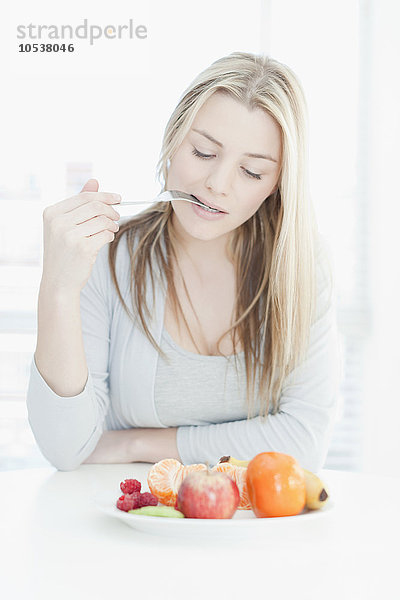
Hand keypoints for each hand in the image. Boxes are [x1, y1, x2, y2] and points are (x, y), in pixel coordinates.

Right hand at [41, 178, 120, 292]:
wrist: (58, 283)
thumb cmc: (63, 253)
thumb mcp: (65, 226)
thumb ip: (79, 204)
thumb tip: (94, 181)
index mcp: (51, 213)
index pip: (84, 197)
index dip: (104, 196)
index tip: (118, 198)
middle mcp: (58, 223)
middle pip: (95, 206)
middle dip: (111, 210)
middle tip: (117, 217)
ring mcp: (70, 235)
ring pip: (103, 220)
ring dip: (112, 225)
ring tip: (111, 230)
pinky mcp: (83, 248)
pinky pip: (106, 235)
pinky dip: (109, 236)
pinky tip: (104, 240)